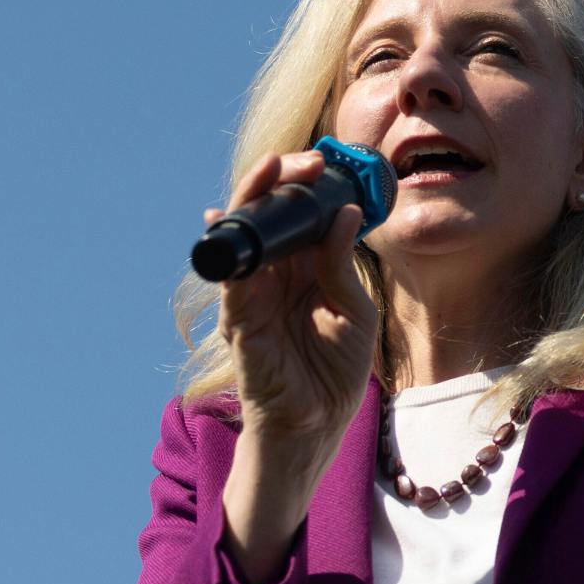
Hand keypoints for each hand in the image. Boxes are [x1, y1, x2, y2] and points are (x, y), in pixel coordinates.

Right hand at [206, 150, 379, 456]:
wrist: (318, 423)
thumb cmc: (335, 370)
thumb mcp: (354, 310)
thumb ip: (342, 265)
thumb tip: (344, 213)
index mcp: (304, 271)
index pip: (298, 218)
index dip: (306, 189)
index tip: (325, 163)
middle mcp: (274, 277)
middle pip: (267, 217)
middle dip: (279, 182)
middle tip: (301, 160)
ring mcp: (252, 295)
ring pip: (244, 236)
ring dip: (255, 200)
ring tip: (272, 170)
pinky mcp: (238, 319)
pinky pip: (232, 278)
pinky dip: (234, 247)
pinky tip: (228, 218)